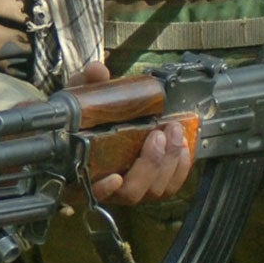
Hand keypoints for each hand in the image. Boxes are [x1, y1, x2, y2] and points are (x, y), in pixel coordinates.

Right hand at [74, 61, 194, 207]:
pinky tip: (182, 146)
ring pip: (154, 191)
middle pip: (131, 192)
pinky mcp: (151, 184)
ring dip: (168, 162)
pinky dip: (180, 168)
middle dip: (150, 164)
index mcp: (83, 171)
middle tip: (158, 134)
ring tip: (173, 132)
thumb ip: (87, 84)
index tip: (115, 177)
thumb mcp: (80, 98)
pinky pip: (170, 186)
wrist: (95, 127)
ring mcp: (132, 189)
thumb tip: (97, 70)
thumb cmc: (83, 119)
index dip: (103, 189)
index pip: (89, 192)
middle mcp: (108, 187)